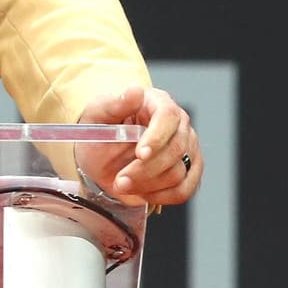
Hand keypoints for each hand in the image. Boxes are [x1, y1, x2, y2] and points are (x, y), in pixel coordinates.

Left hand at [77, 85, 200, 206]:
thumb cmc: (102, 130)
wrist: (101, 155)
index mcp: (158, 103)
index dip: (157, 137)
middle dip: (145, 169)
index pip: (168, 116)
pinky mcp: (189, 172)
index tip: (140, 154)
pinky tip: (142, 192)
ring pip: (178, 173)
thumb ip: (115, 103)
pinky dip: (161, 196)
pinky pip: (184, 190)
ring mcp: (188, 148)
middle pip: (175, 149)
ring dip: (147, 184)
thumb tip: (134, 91)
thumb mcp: (97, 115)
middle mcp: (179, 124)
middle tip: (120, 179)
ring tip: (123, 184)